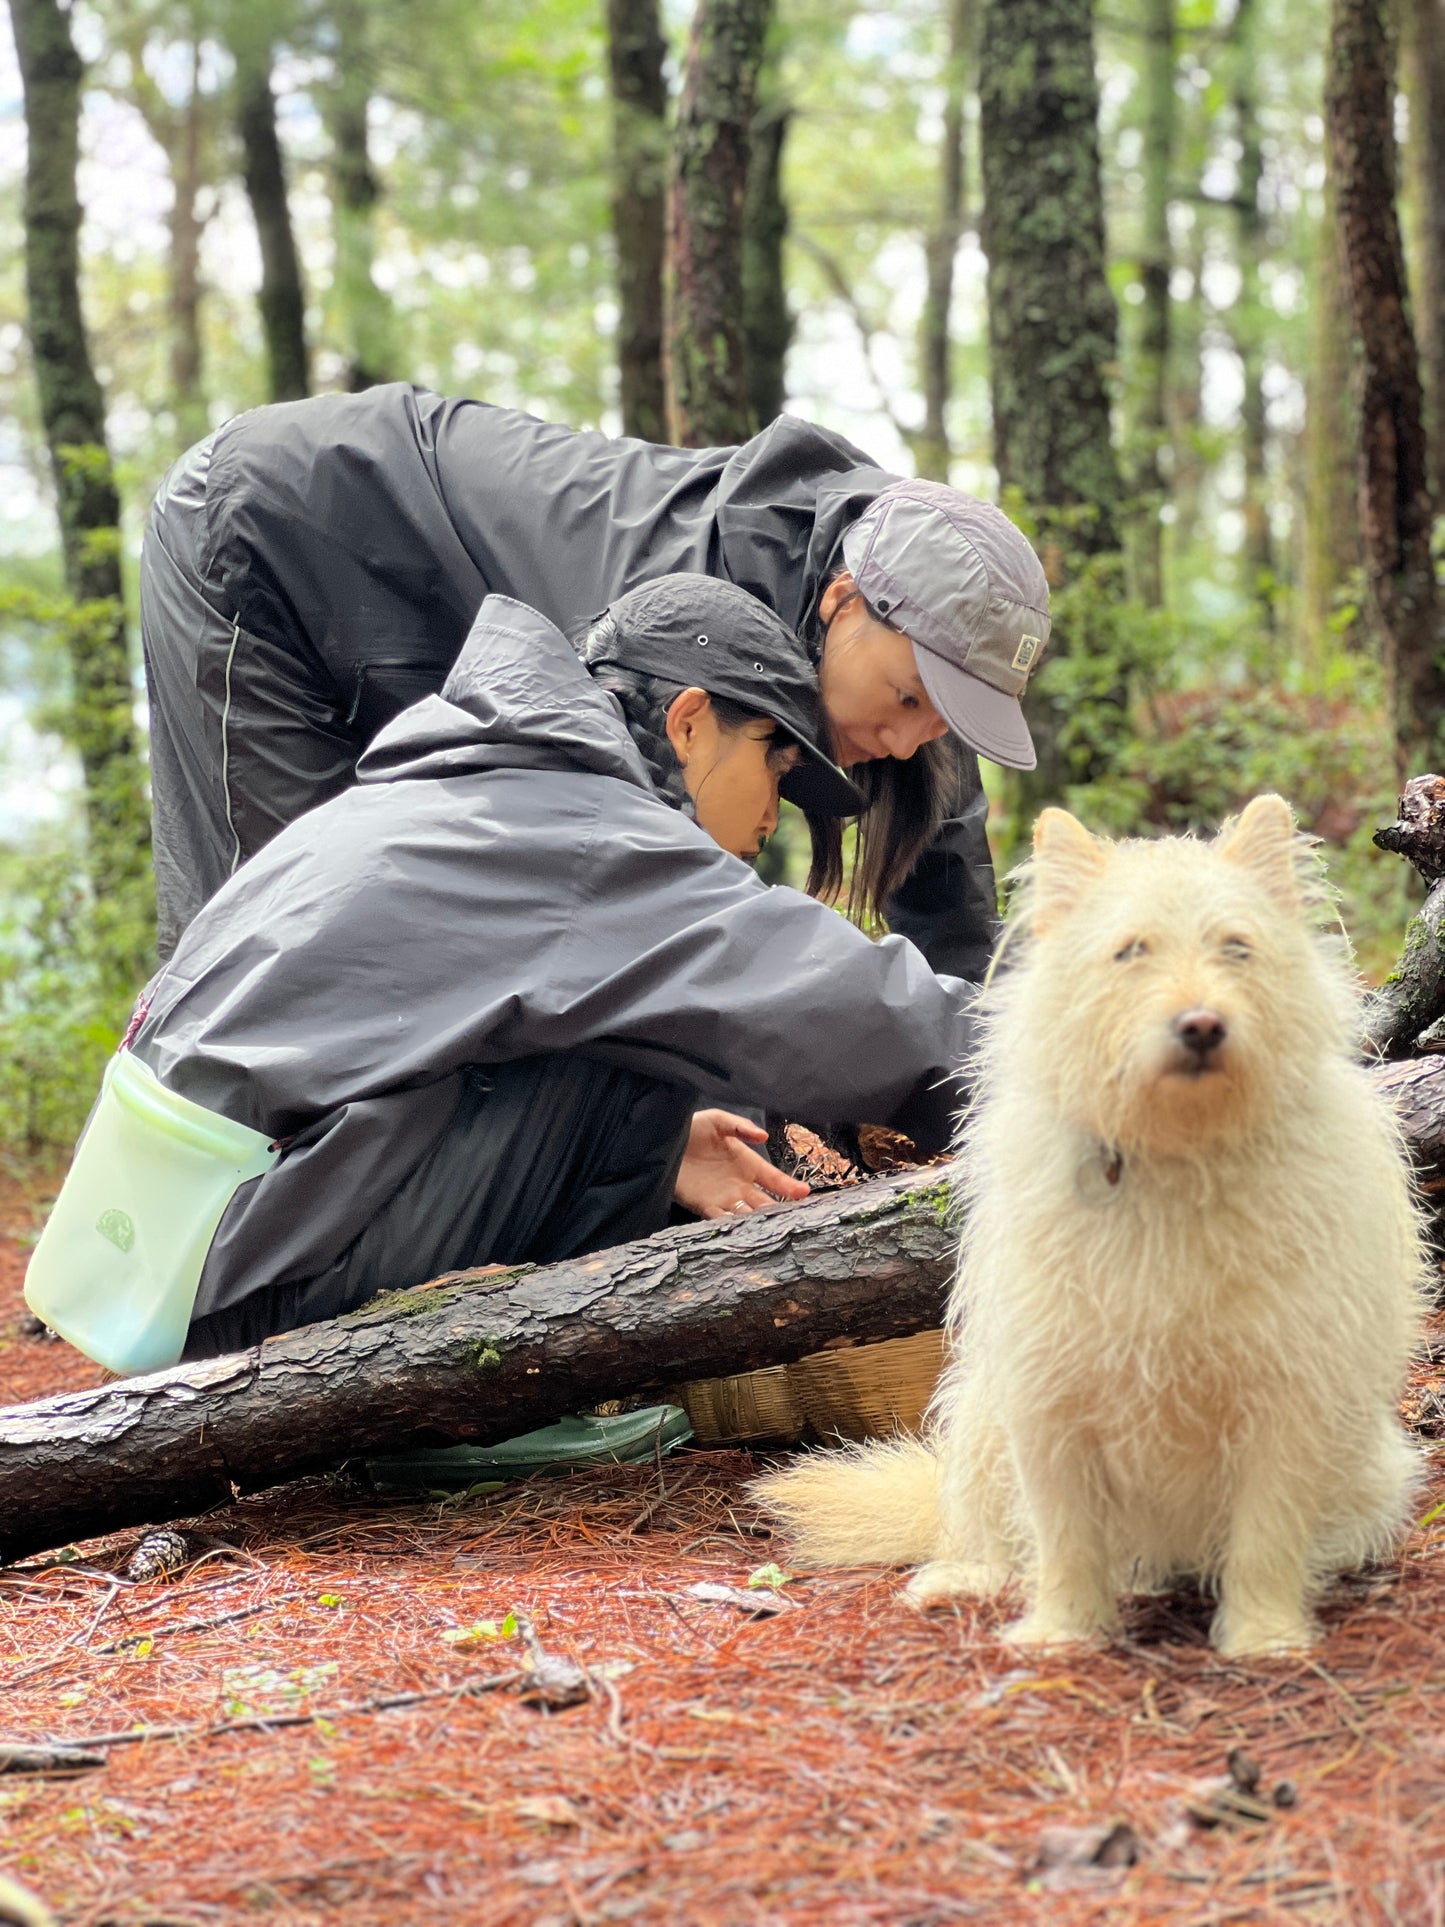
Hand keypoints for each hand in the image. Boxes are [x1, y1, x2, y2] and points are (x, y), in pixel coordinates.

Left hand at [673, 1110, 810, 1219]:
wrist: (663, 1142)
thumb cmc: (692, 1128)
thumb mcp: (718, 1120)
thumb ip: (740, 1126)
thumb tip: (764, 1136)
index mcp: (748, 1164)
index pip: (774, 1179)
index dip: (789, 1186)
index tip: (804, 1193)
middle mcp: (740, 1184)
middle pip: (765, 1202)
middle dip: (779, 1212)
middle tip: (794, 1220)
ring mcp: (724, 1198)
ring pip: (747, 1215)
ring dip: (758, 1222)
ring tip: (771, 1230)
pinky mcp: (704, 1207)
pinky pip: (722, 1220)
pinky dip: (732, 1226)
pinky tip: (742, 1231)